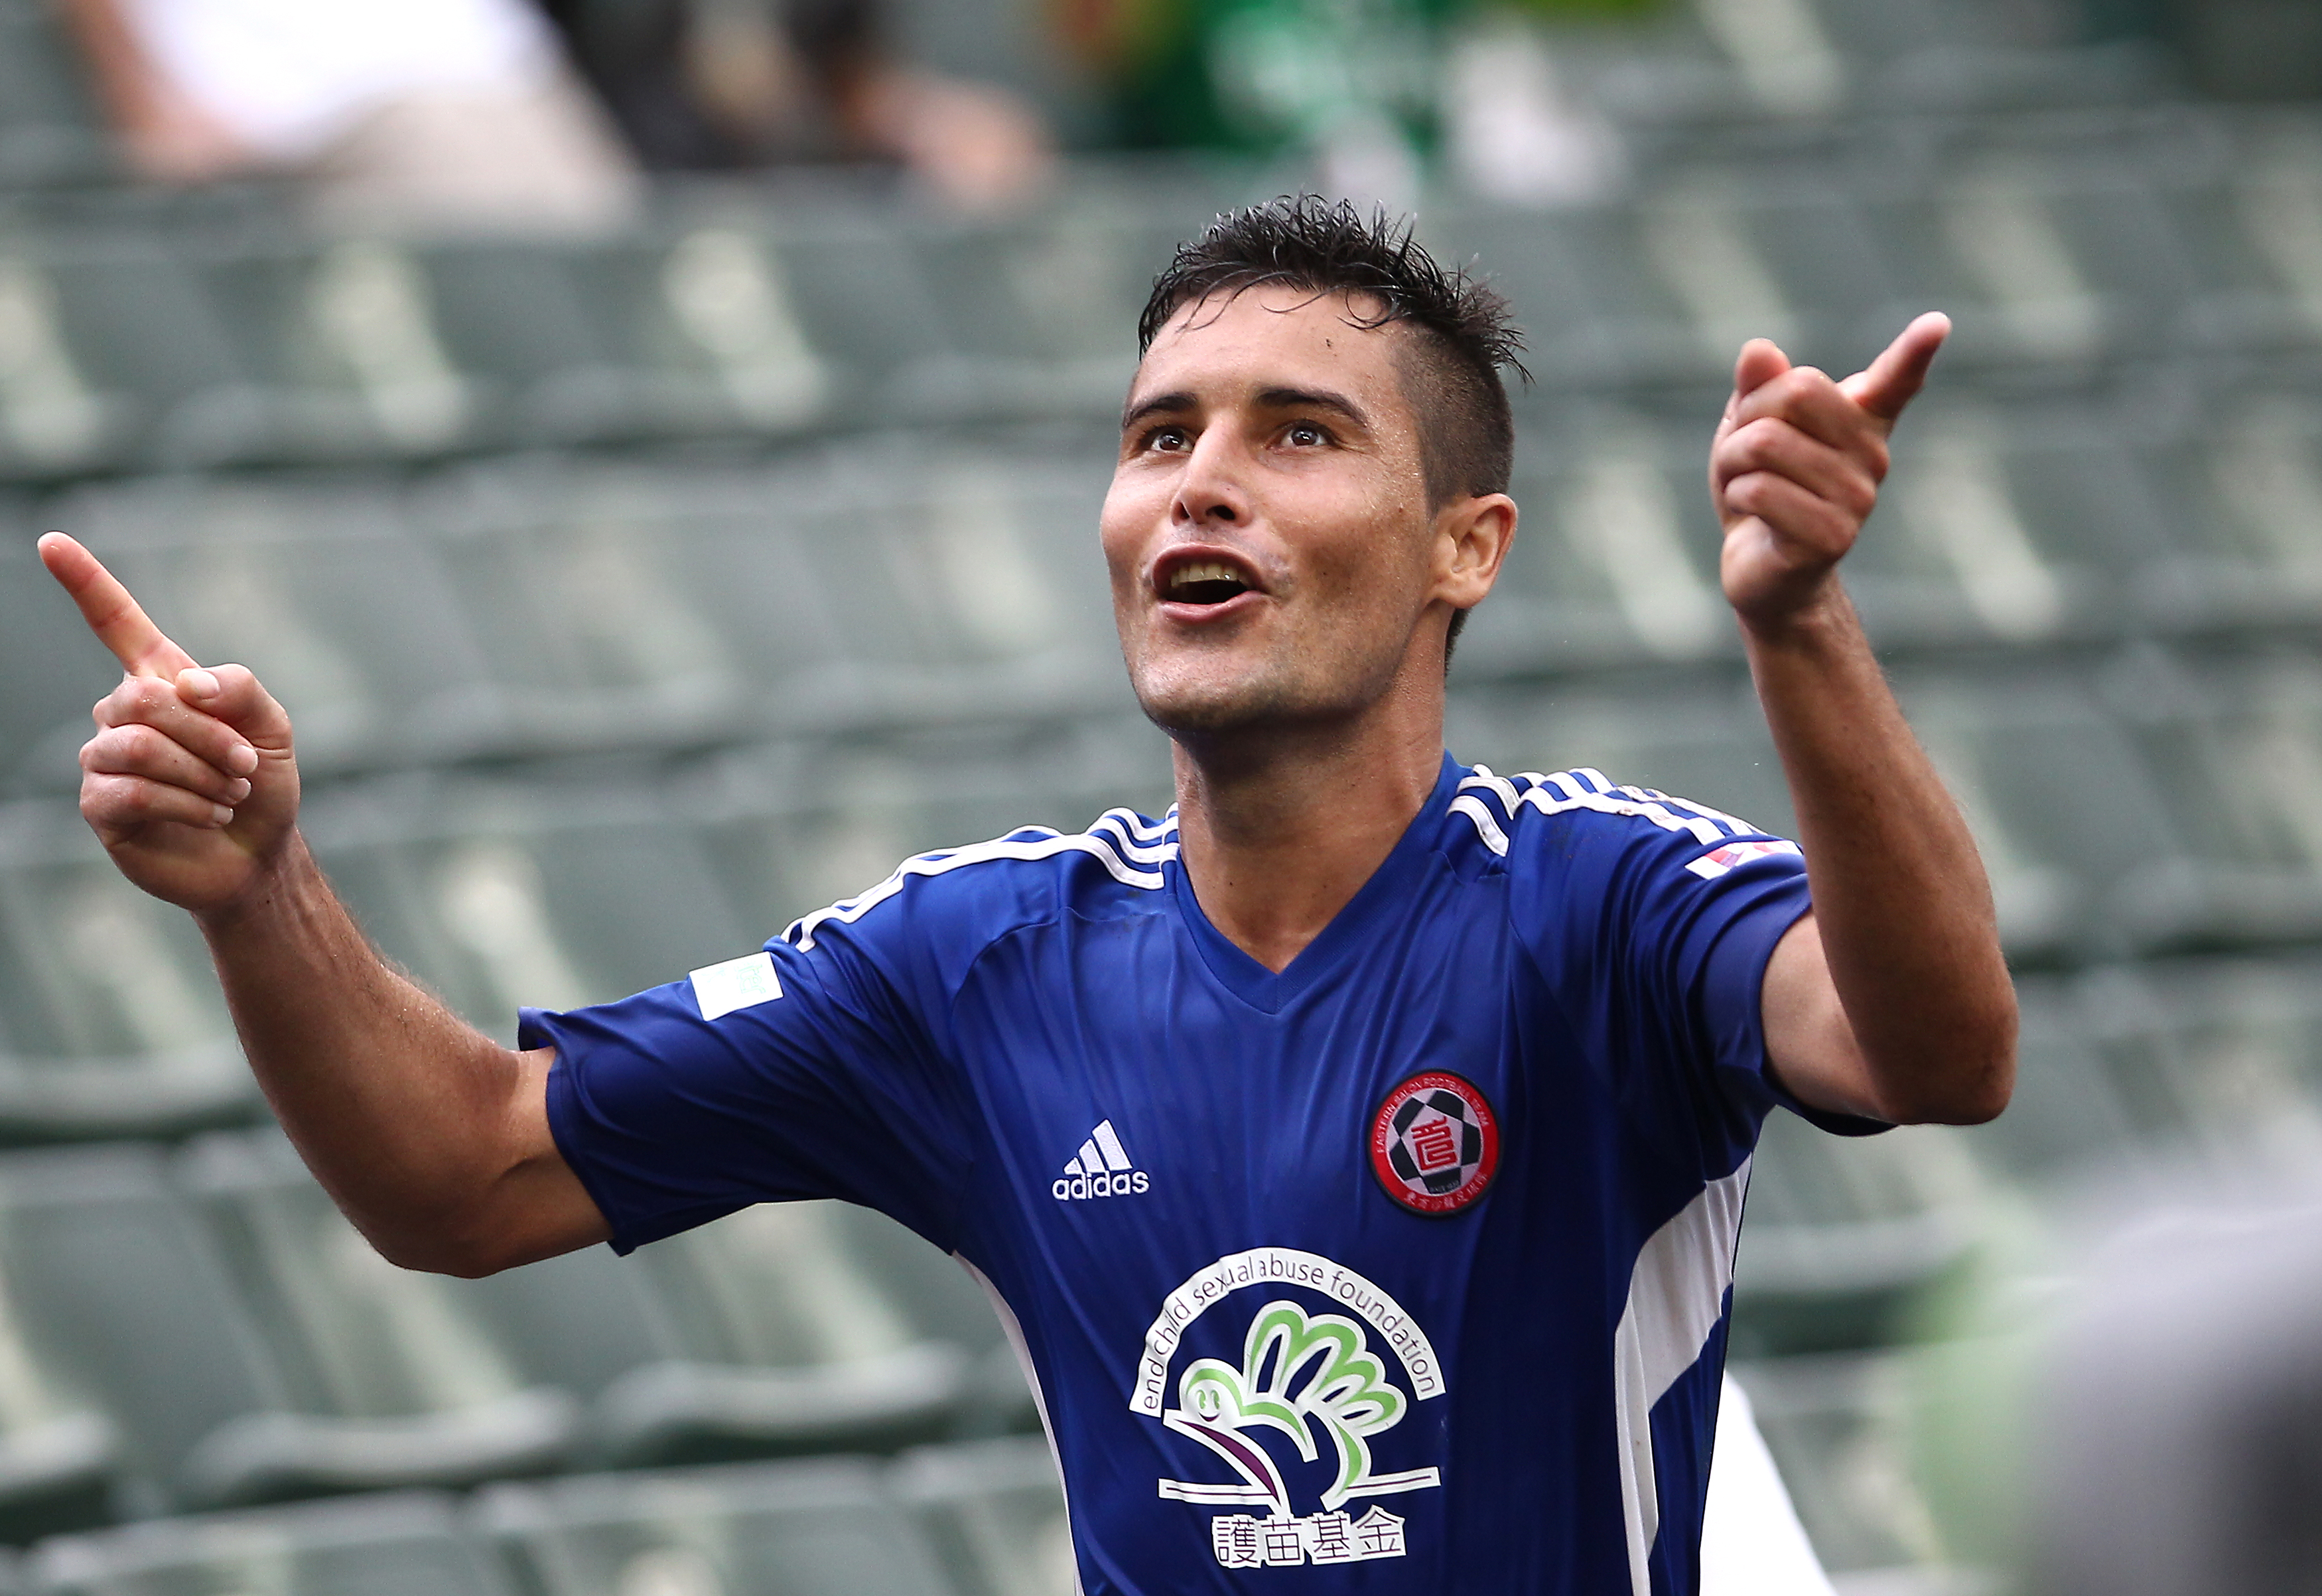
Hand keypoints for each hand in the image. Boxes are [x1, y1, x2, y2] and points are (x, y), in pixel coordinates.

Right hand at [39, 532, 299, 915]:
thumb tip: (185, 684)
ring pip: (139, 747)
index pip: (115, 621)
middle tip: (245, 766)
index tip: (51, 540)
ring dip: (201, 774)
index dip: (84, 581)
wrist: (259, 852)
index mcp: (161, 680)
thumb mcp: (272, 727)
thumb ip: (239, 688)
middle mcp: (122, 714)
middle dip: (207, 734)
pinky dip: (186, 804)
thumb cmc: (259, 784)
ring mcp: (105, 759)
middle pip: (142, 699)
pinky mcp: (100, 806)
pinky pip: (133, 792)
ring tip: (230, 795)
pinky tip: (209, 815)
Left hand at [1710, 312, 1948, 628]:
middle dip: (1745, 418)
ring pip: (1765, 442)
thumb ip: (1758, 389)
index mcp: (1860, 423)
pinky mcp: (1834, 536)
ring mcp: (1859, 498)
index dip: (1913, 352)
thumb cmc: (1760, 492)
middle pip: (1793, 392)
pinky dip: (1735, 496)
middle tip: (1742, 454)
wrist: (1762, 572)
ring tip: (1743, 487)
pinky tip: (1750, 519)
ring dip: (1731, 462)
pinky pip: (1759, 489)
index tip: (1937, 324)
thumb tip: (1758, 350)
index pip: (1896, 381)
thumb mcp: (1748, 432)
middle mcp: (1872, 456)